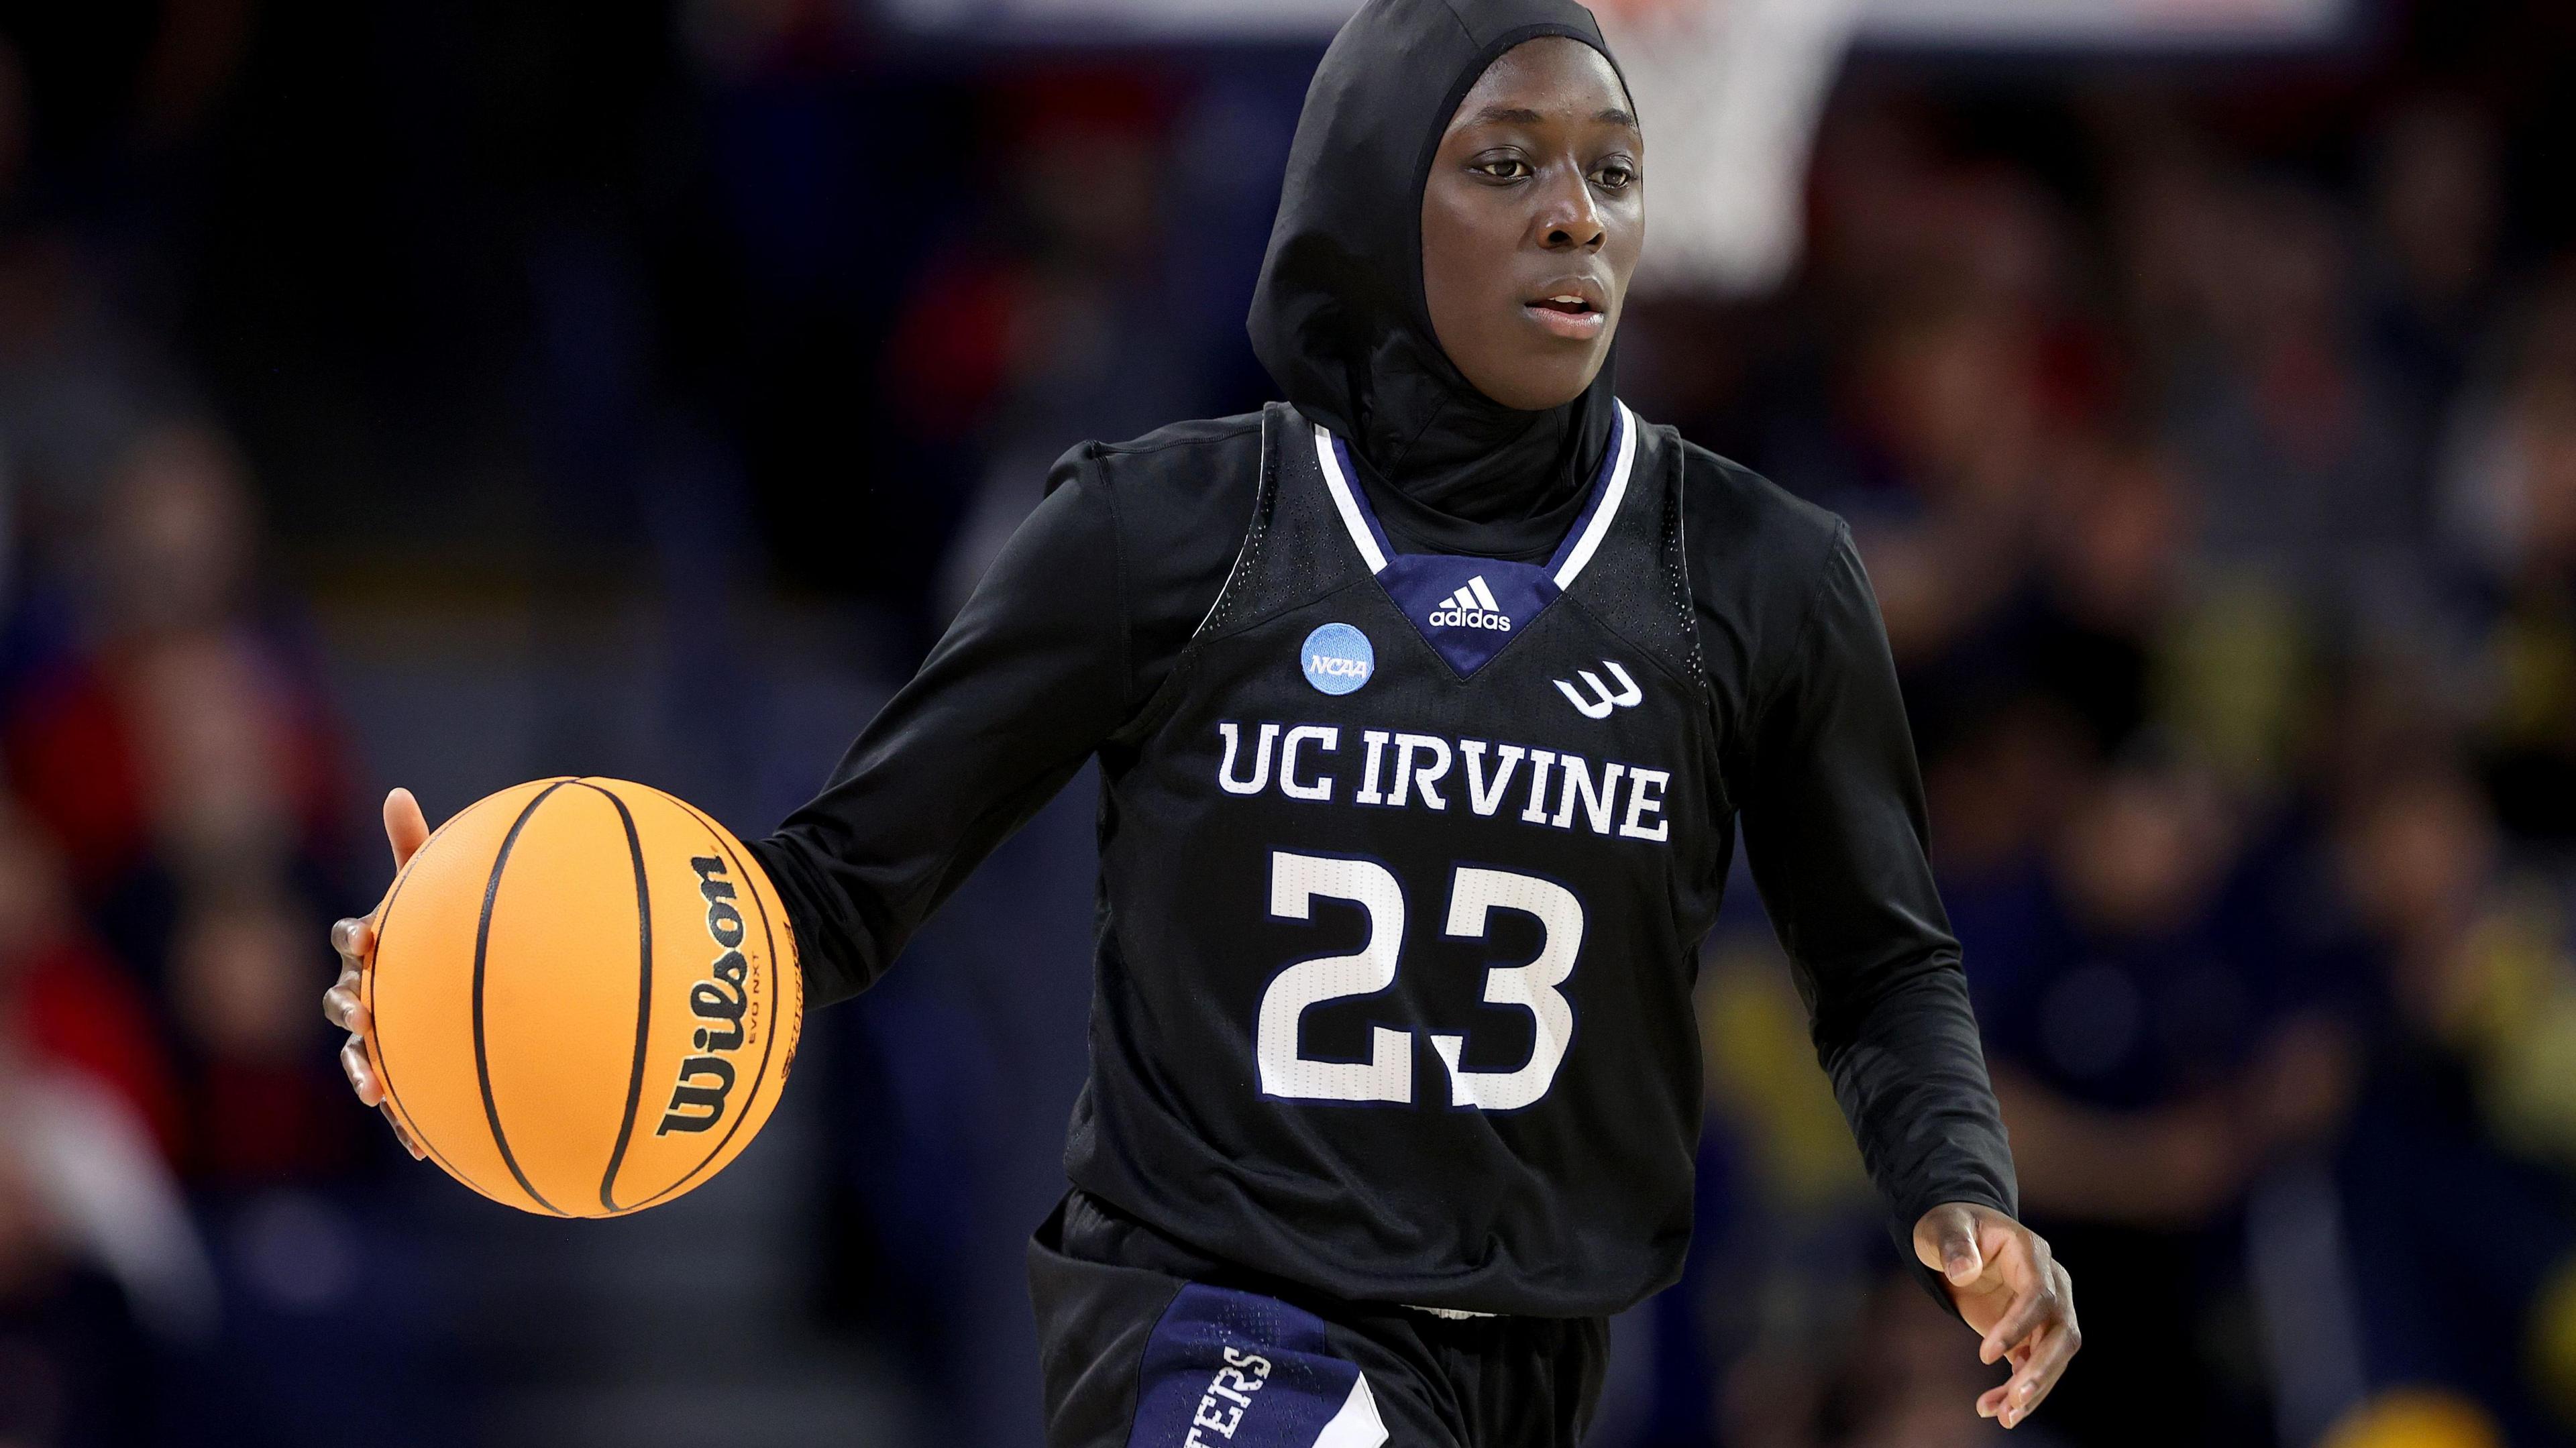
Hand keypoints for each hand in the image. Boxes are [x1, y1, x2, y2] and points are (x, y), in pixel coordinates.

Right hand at [322, 788, 431, 1159]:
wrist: (464, 992)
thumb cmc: (443, 932)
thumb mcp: (436, 890)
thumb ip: (417, 848)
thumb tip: (397, 791)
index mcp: (375, 948)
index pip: (352, 937)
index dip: (356, 936)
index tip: (372, 935)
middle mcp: (369, 991)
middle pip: (344, 999)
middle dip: (349, 1006)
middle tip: (366, 1010)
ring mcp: (382, 1036)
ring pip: (359, 1056)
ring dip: (363, 1070)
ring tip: (374, 1089)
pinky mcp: (403, 1074)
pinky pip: (399, 1101)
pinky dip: (405, 1122)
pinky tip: (424, 1150)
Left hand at [1913, 1202, 2079, 1429]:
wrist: (1956, 1237)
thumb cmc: (1950, 1226)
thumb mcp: (1943, 1227)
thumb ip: (1953, 1244)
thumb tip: (1964, 1271)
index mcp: (2032, 1253)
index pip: (2040, 1295)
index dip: (2019, 1326)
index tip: (1985, 1354)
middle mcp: (2051, 1284)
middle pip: (2063, 1333)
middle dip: (2042, 1370)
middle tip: (2015, 1401)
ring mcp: (2047, 1311)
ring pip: (2054, 1357)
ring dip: (2032, 1390)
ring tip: (2001, 1416)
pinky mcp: (2032, 1332)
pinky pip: (2033, 1365)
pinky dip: (2016, 1389)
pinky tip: (1992, 1408)